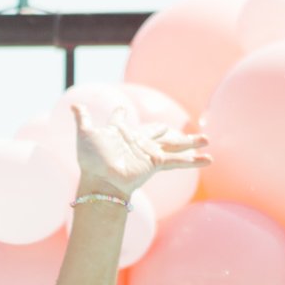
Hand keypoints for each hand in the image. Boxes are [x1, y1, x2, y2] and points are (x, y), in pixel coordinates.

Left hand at [72, 103, 209, 201]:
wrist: (99, 179)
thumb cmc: (91, 159)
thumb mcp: (85, 134)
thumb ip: (82, 119)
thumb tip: (75, 105)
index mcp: (122, 133)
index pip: (123, 121)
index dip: (121, 116)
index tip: (121, 111)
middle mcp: (138, 142)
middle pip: (160, 134)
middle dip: (172, 133)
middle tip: (186, 129)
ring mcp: (149, 153)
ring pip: (175, 145)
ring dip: (191, 142)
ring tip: (207, 140)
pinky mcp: (156, 163)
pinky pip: (178, 161)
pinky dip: (194, 160)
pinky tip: (208, 159)